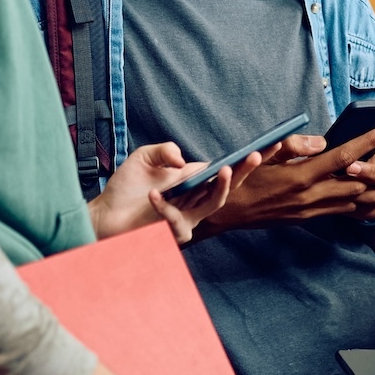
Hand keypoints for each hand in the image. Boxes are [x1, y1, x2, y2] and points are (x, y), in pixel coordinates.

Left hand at [88, 142, 265, 242]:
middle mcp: (196, 198)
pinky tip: (154, 195)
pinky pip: (176, 219)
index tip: (269, 143)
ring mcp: (188, 216)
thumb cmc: (126, 188)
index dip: (246, 158)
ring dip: (221, 186)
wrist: (105, 216)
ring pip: (214, 202)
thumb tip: (183, 160)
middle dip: (245, 169)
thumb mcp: (143, 158)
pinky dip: (164, 206)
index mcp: (194, 180)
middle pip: (228, 184)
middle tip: (258, 153)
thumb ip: (164, 151)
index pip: (225, 167)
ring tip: (223, 169)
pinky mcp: (174, 231)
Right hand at [200, 126, 374, 233]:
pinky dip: (355, 198)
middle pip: (357, 182)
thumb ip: (294, 145)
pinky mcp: (308, 218)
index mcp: (300, 176)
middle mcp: (309, 196)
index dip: (367, 141)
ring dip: (368, 184)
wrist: (227, 212)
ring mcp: (310, 211)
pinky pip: (341, 210)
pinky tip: (359, 186)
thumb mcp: (263, 154)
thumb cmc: (243, 177)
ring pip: (353, 200)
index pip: (343, 157)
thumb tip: (323, 141)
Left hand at [345, 112, 374, 222]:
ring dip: (360, 191)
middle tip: (349, 167)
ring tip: (339, 188)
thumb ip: (342, 143)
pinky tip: (342, 203)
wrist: (337, 198)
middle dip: (369, 170)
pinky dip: (358, 207)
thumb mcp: (339, 151)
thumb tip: (324, 140)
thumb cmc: (337, 167)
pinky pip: (371, 211)